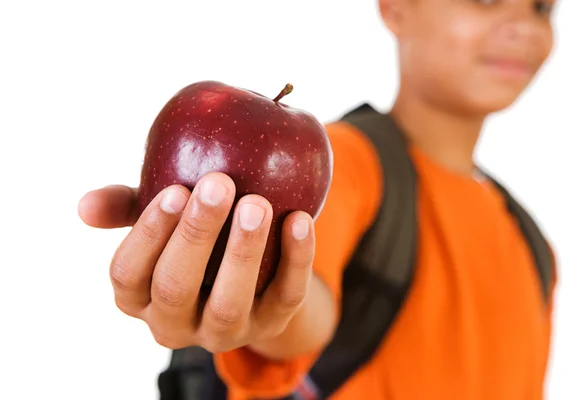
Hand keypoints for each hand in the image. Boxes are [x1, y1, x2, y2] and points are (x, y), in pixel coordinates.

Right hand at [78, 172, 315, 352]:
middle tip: (218, 184)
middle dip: (195, 235)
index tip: (173, 190)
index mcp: (139, 298)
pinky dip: (294, 259)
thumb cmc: (192, 239)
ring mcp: (225, 331)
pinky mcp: (270, 324)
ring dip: (242, 252)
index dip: (148, 234)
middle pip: (175, 288)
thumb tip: (85, 206)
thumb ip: (127, 208)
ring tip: (256, 202)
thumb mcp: (160, 221)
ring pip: (229, 303)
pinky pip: (284, 297)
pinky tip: (298, 218)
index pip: (128, 275)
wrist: (249, 274)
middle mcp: (176, 324)